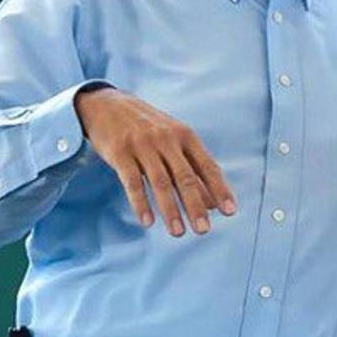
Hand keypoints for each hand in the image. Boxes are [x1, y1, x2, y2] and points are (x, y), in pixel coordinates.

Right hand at [75, 87, 235, 235]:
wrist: (106, 104)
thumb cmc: (148, 128)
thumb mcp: (173, 141)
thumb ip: (192, 170)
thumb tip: (213, 203)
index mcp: (185, 136)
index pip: (207, 166)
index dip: (219, 189)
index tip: (230, 212)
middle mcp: (166, 139)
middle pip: (185, 177)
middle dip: (196, 206)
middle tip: (204, 230)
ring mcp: (142, 145)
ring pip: (160, 182)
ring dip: (170, 210)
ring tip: (177, 233)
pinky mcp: (120, 152)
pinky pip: (132, 182)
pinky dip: (140, 203)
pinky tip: (148, 222)